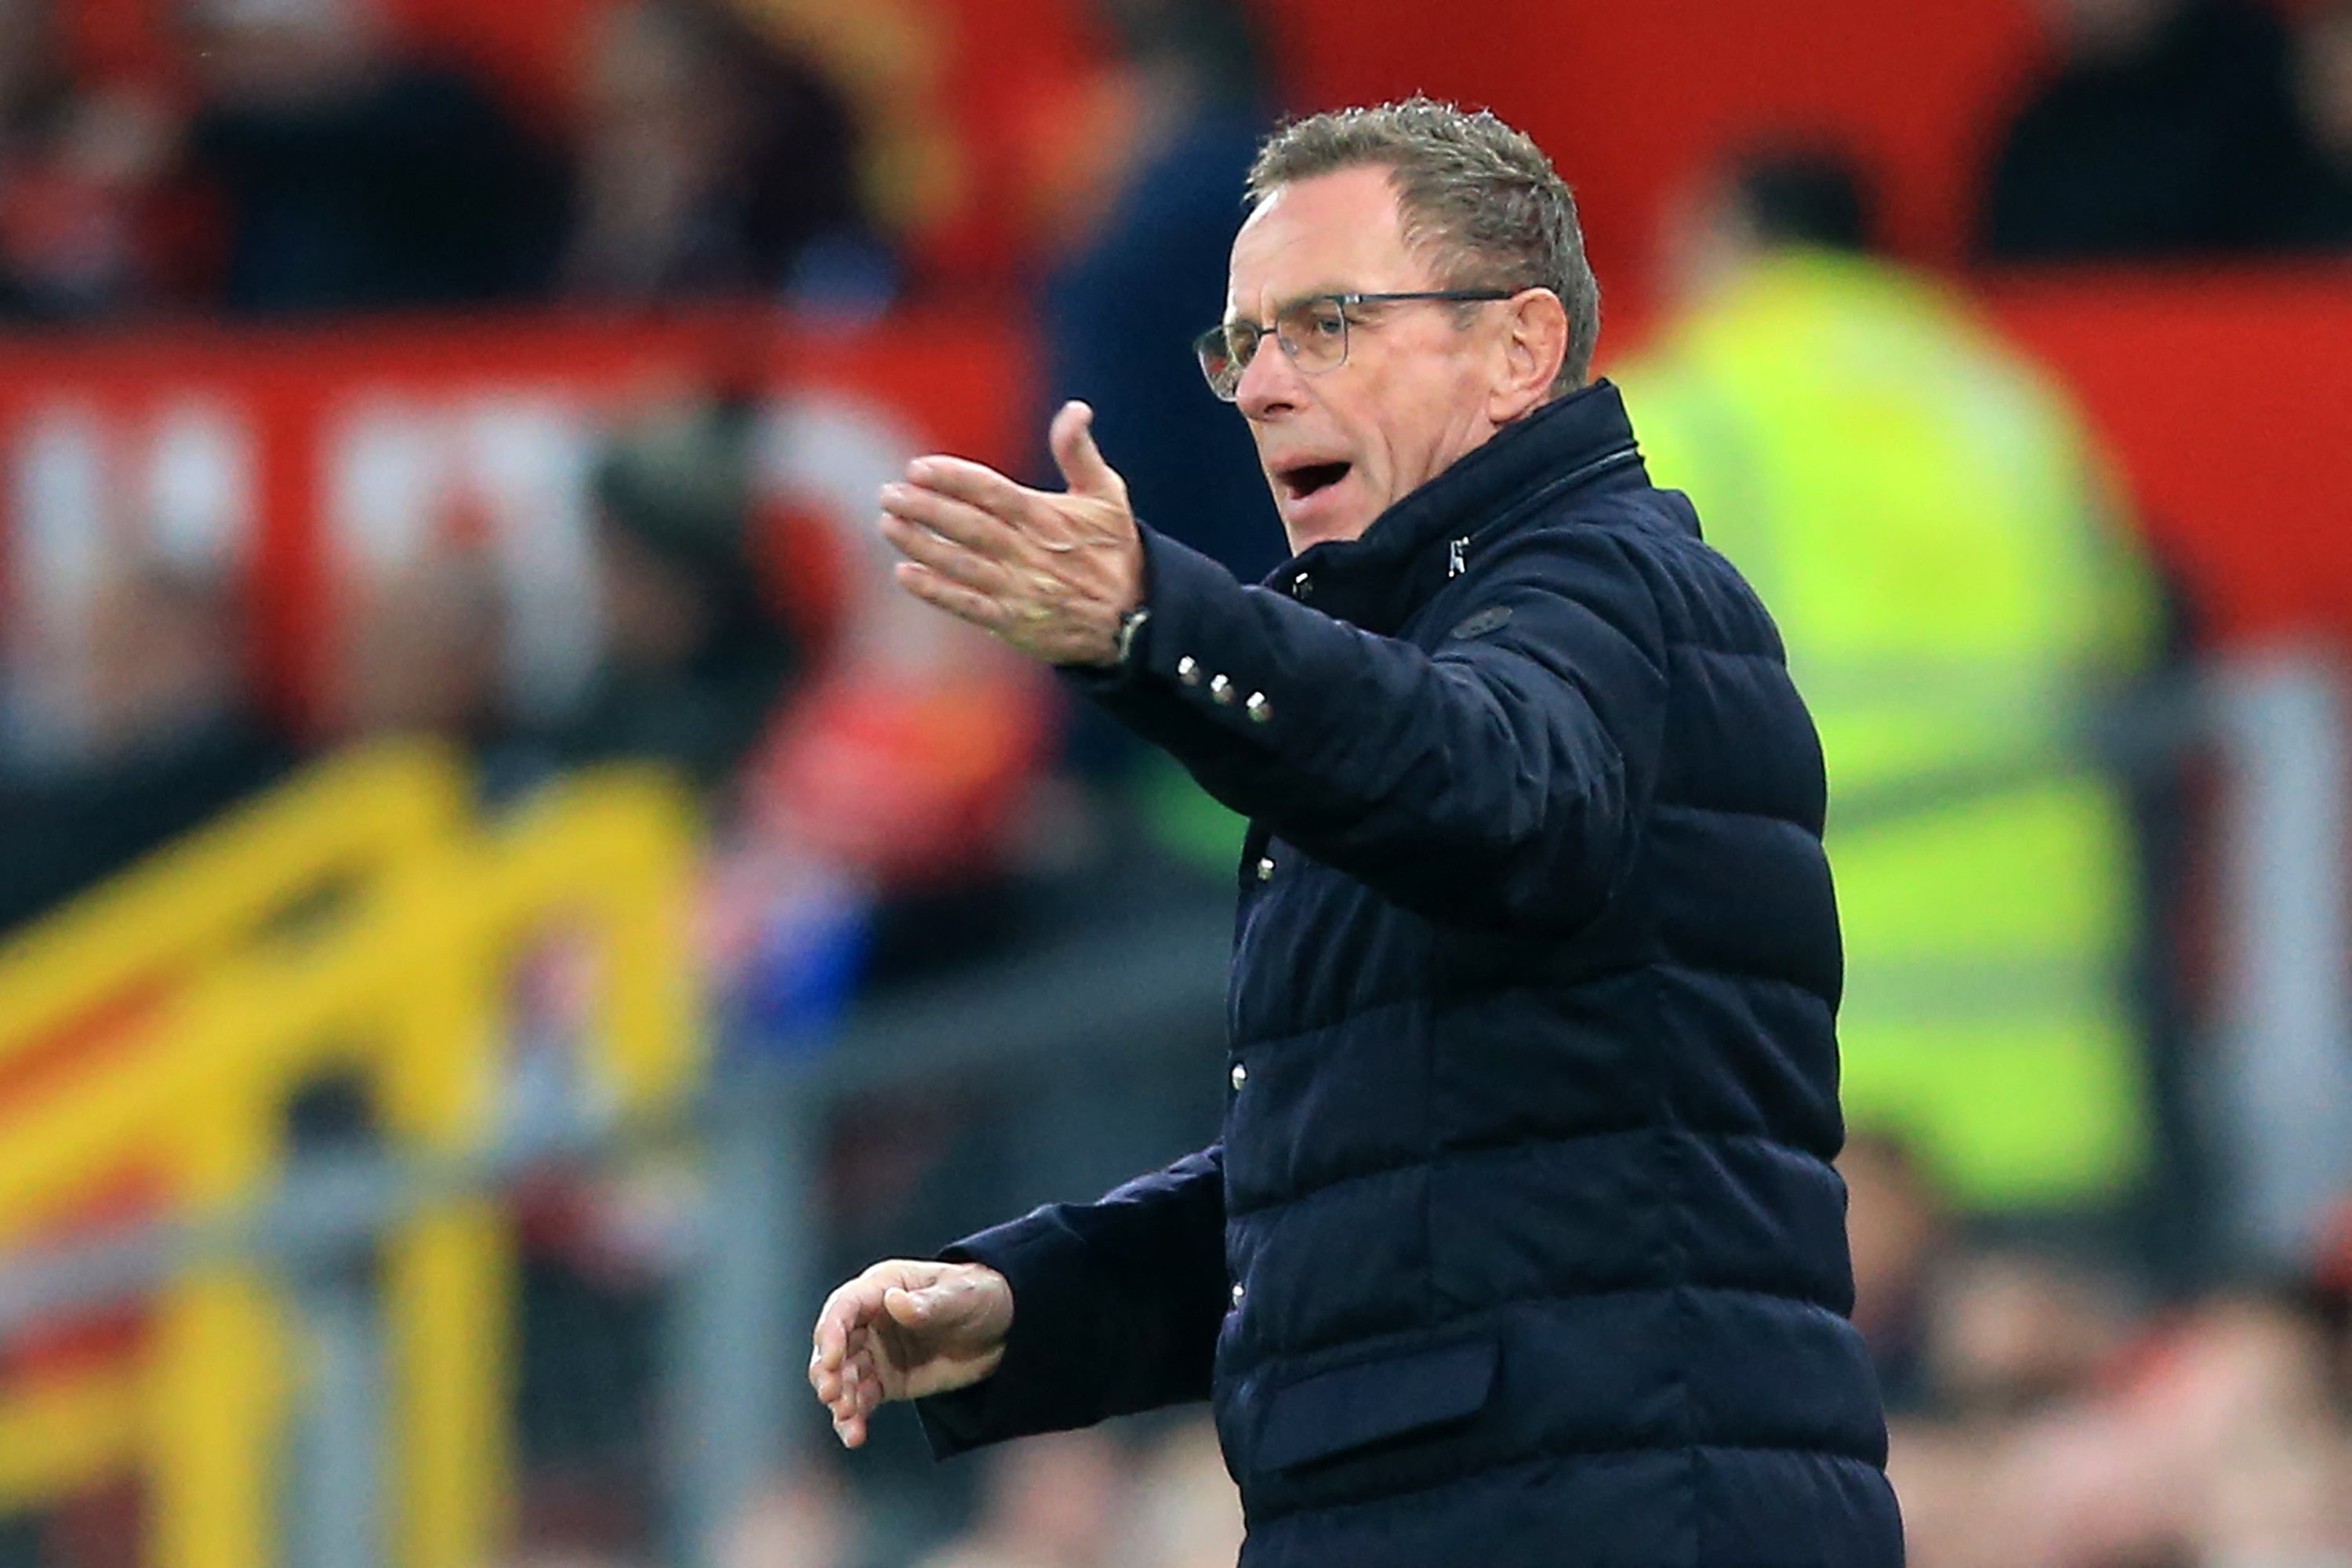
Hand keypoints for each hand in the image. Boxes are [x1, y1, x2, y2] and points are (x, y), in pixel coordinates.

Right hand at [807, 1258, 1012, 1448]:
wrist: (1005, 1328)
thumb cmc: (980, 1296)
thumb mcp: (961, 1296)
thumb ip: (929, 1303)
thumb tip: (894, 1302)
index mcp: (882, 1287)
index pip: (845, 1307)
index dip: (833, 1333)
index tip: (833, 1360)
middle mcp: (870, 1320)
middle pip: (835, 1345)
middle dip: (828, 1371)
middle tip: (831, 1394)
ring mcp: (876, 1353)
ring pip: (844, 1377)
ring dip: (839, 1399)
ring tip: (847, 1419)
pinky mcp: (886, 1382)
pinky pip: (861, 1401)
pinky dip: (854, 1418)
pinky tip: (855, 1435)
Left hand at [877, 400, 1144, 665]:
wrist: (1133, 620)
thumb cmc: (1114, 550)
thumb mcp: (1107, 496)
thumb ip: (1080, 452)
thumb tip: (1075, 409)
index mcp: (1046, 517)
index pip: (991, 491)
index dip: (953, 479)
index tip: (917, 467)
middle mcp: (1028, 552)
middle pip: (968, 526)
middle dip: (925, 508)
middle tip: (889, 493)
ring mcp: (1018, 589)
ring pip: (960, 564)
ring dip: (920, 544)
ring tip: (888, 524)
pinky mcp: (1011, 622)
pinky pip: (967, 605)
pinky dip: (936, 591)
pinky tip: (905, 574)